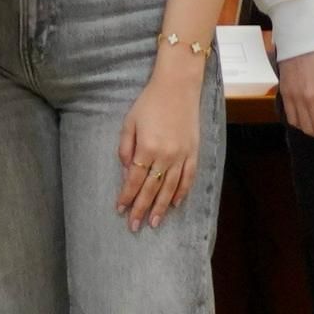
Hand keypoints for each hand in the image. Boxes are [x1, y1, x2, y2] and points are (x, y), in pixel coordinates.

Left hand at [117, 56, 205, 227]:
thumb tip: (126, 172)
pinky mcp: (194, 152)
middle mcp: (165, 155)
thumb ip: (126, 148)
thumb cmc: (149, 102)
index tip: (120, 210)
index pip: (134, 180)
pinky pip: (188, 177)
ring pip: (170, 188)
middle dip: (141, 209)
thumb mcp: (129, 122)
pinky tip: (175, 204)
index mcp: (147, 147)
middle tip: (134, 226)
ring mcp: (182, 155)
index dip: (127, 196)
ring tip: (154, 223)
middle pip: (151, 189)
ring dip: (161, 207)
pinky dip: (182, 192)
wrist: (178, 87)